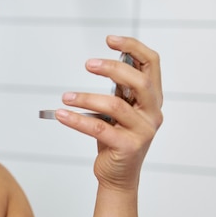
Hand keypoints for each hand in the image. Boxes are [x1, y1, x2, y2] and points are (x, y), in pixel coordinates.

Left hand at [54, 36, 162, 190]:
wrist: (118, 176)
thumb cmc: (116, 139)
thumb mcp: (120, 110)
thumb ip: (118, 90)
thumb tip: (103, 65)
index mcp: (152, 99)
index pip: (152, 64)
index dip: (134, 47)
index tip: (110, 40)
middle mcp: (153, 113)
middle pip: (139, 82)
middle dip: (112, 69)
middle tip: (89, 65)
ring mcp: (143, 131)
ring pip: (115, 106)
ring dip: (86, 98)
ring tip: (66, 97)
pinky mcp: (128, 147)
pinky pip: (99, 129)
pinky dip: (78, 120)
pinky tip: (63, 114)